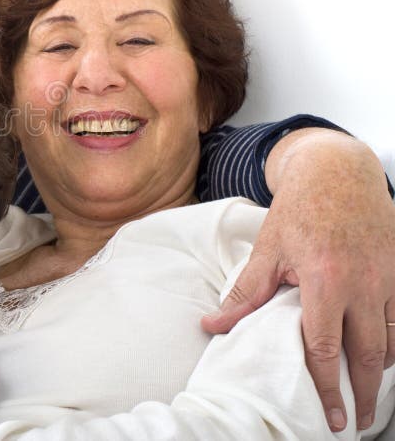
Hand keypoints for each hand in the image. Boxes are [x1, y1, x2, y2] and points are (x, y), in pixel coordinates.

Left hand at [201, 128, 394, 431]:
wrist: (337, 173)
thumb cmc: (298, 210)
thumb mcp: (267, 249)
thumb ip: (244, 293)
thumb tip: (212, 325)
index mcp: (323, 279)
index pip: (324, 348)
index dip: (327, 387)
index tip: (333, 417)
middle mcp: (362, 283)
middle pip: (368, 356)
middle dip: (364, 395)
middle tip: (356, 422)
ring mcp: (387, 278)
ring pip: (392, 342)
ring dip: (380, 372)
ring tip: (367, 394)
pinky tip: (382, 356)